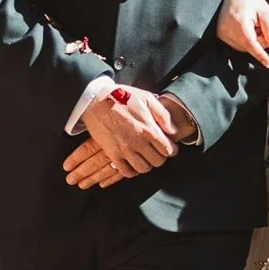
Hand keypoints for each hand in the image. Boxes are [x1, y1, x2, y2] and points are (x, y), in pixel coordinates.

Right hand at [62, 85, 178, 190]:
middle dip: (159, 157)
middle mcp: (138, 142)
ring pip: (143, 169)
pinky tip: (132, 162)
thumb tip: (172, 130)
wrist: (96, 101)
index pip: (168, 150)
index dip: (171, 149)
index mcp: (148, 129)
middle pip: (157, 162)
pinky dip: (131, 170)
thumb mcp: (146, 98)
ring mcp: (124, 150)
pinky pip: (126, 172)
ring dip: (146, 164)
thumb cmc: (122, 97)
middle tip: (156, 150)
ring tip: (144, 156)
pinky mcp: (112, 154)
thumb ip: (163, 115)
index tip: (168, 146)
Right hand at [217, 0, 268, 66]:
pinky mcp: (221, 35)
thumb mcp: (265, 11)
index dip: (260, 54)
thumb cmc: (251, 0)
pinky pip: (238, 45)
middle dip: (260, 40)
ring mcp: (222, 33)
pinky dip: (245, 40)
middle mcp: (228, 29)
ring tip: (251, 24)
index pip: (251, 43)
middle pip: (250, 46)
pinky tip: (245, 28)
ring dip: (252, 40)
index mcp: (239, 22)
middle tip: (261, 25)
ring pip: (244, 47)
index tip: (268, 64)